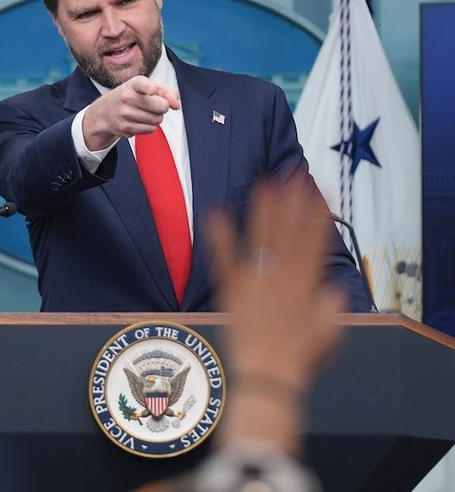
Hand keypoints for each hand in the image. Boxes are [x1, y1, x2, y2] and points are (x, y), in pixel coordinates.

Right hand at [81, 75, 179, 149]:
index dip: (149, 88)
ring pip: (158, 120)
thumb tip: (176, 105)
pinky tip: (140, 120)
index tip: (151, 90)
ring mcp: (125, 114)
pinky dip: (150, 126)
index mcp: (134, 84)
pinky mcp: (126, 128)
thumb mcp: (147, 87)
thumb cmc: (132, 96)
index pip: (142, 85)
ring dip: (156, 117)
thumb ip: (167, 92)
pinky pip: (151, 129)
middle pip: (162, 106)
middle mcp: (127, 98)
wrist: (106, 112)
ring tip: (145, 112)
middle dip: (163, 107)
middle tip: (154, 104)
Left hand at [207, 174, 344, 393]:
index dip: (317, 212)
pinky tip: (216, 212)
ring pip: (261, 238)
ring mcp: (256, 282)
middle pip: (290, 231)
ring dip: (263, 209)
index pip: (315, 240)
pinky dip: (220, 236)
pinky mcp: (231, 292)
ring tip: (265, 182)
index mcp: (307, 285)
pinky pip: (224, 260)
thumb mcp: (327, 334)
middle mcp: (282, 278)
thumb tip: (335, 289)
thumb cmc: (299, 360)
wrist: (269, 379)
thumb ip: (331, 308)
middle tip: (293, 172)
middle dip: (293, 200)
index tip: (319, 188)